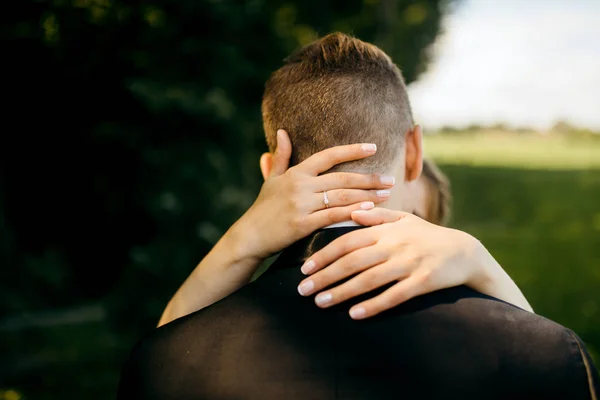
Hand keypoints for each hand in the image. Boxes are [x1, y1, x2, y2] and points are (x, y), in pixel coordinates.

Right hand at [229, 130, 395, 260]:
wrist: (249, 236)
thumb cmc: (263, 208)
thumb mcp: (271, 179)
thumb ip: (281, 156)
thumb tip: (284, 132)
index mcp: (296, 173)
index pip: (328, 156)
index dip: (351, 150)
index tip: (373, 148)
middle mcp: (300, 185)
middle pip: (341, 177)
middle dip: (369, 178)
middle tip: (391, 179)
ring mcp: (301, 205)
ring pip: (340, 196)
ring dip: (366, 195)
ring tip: (386, 195)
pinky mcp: (302, 224)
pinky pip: (332, 216)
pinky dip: (351, 212)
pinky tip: (369, 210)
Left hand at [297, 208, 530, 318]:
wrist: (465, 252)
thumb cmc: (428, 235)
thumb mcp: (405, 219)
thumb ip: (378, 216)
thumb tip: (352, 212)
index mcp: (386, 230)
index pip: (347, 241)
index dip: (324, 255)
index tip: (304, 268)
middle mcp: (394, 245)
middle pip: (353, 261)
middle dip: (325, 276)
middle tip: (302, 290)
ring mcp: (409, 263)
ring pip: (369, 279)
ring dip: (342, 292)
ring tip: (320, 303)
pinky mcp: (423, 282)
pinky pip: (395, 295)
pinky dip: (374, 305)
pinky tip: (355, 314)